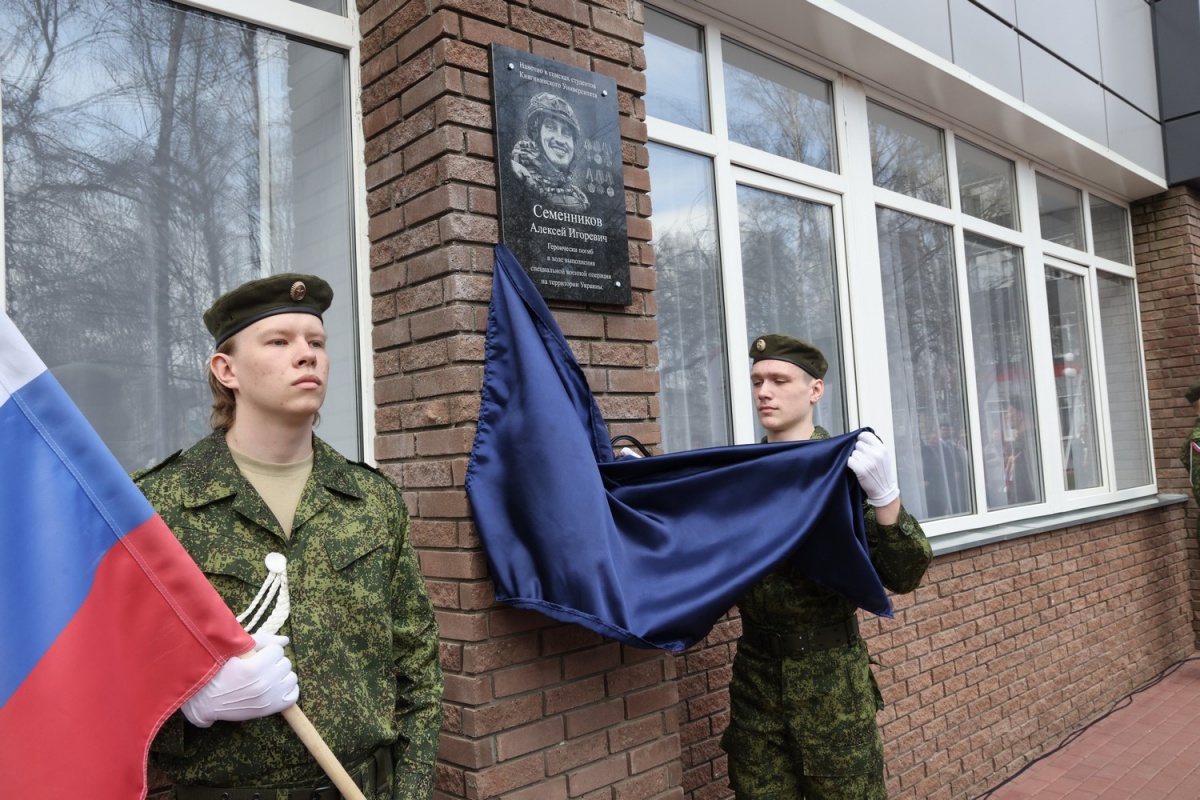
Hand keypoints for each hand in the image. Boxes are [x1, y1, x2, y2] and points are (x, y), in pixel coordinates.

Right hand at [181, 633, 298, 727]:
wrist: (207, 700)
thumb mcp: (235, 651)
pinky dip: (287, 689)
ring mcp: (268, 698)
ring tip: (267, 677)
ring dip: (281, 675)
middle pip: (285, 663)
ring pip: (291, 678)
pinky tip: (275, 687)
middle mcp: (264, 684)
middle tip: (261, 667)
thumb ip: (262, 641)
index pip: (277, 650)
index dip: (267, 651)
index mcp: (253, 668)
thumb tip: (285, 640)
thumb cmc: (219, 672)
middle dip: (274, 662)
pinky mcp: (270, 709)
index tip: (257, 656)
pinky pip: (293, 695)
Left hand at [847, 431, 899, 506]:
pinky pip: (849, 461)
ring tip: (860, 465)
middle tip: (862, 459)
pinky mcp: (861, 470)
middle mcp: (876, 454)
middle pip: (858, 444)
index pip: (866, 435)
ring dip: (854, 458)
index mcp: (882, 449)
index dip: (860, 439)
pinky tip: (855, 468)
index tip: (860, 443)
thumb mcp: (884, 457)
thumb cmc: (882, 474)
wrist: (884, 490)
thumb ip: (874, 447)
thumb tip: (860, 438)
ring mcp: (868, 462)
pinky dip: (850, 464)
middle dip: (858, 450)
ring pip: (852, 453)